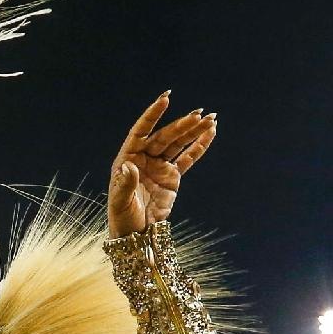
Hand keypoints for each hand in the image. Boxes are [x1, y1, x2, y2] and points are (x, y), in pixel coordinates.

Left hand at [108, 93, 217, 237]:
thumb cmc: (122, 218)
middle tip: (200, 114)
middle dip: (183, 125)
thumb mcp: (121, 202)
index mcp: (127, 158)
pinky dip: (199, 146)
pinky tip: (211, 133)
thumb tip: (129, 167)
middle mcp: (144, 158)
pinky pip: (187, 158)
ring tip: (211, 118)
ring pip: (179, 144)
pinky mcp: (172, 177)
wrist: (137, 234)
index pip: (141, 131)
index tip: (165, 99)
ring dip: (194, 131)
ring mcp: (159, 166)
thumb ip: (126, 184)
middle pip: (165, 136)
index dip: (152, 115)